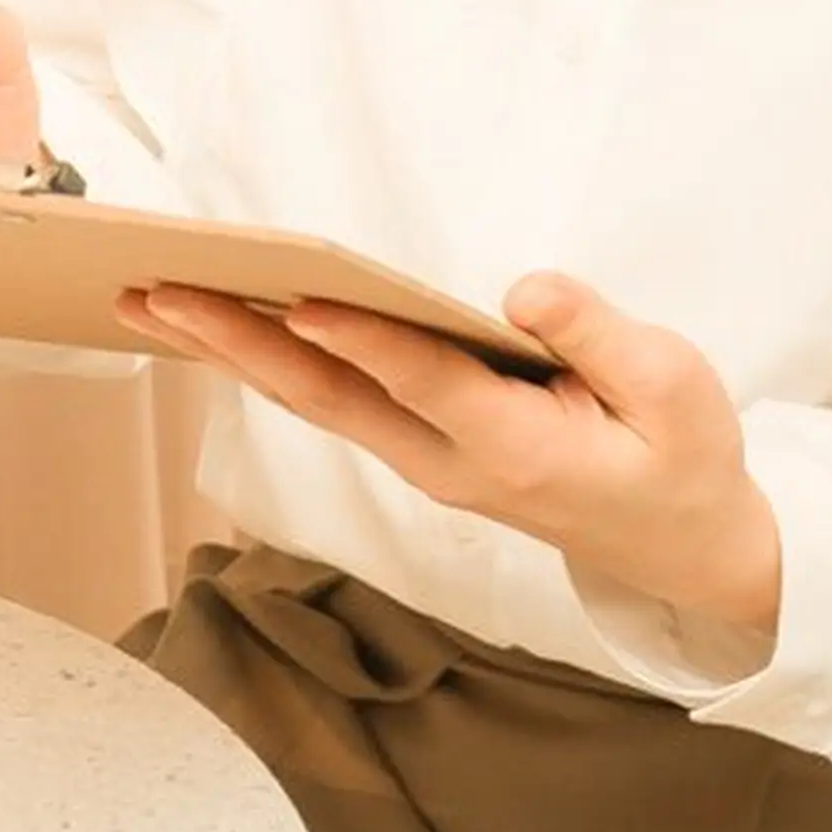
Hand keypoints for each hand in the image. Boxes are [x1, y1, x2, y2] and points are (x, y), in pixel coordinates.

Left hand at [117, 276, 782, 633]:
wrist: (681, 544)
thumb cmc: (684, 456)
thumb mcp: (678, 390)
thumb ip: (601, 338)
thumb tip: (525, 288)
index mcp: (517, 448)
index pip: (422, 383)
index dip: (360, 341)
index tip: (296, 299)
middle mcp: (451, 463)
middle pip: (329, 397)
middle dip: (238, 341)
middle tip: (156, 291)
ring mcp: (426, 463)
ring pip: (313, 403)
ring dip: (228, 351)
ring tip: (148, 300)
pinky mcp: (419, 451)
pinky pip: (330, 404)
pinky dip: (266, 363)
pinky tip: (216, 328)